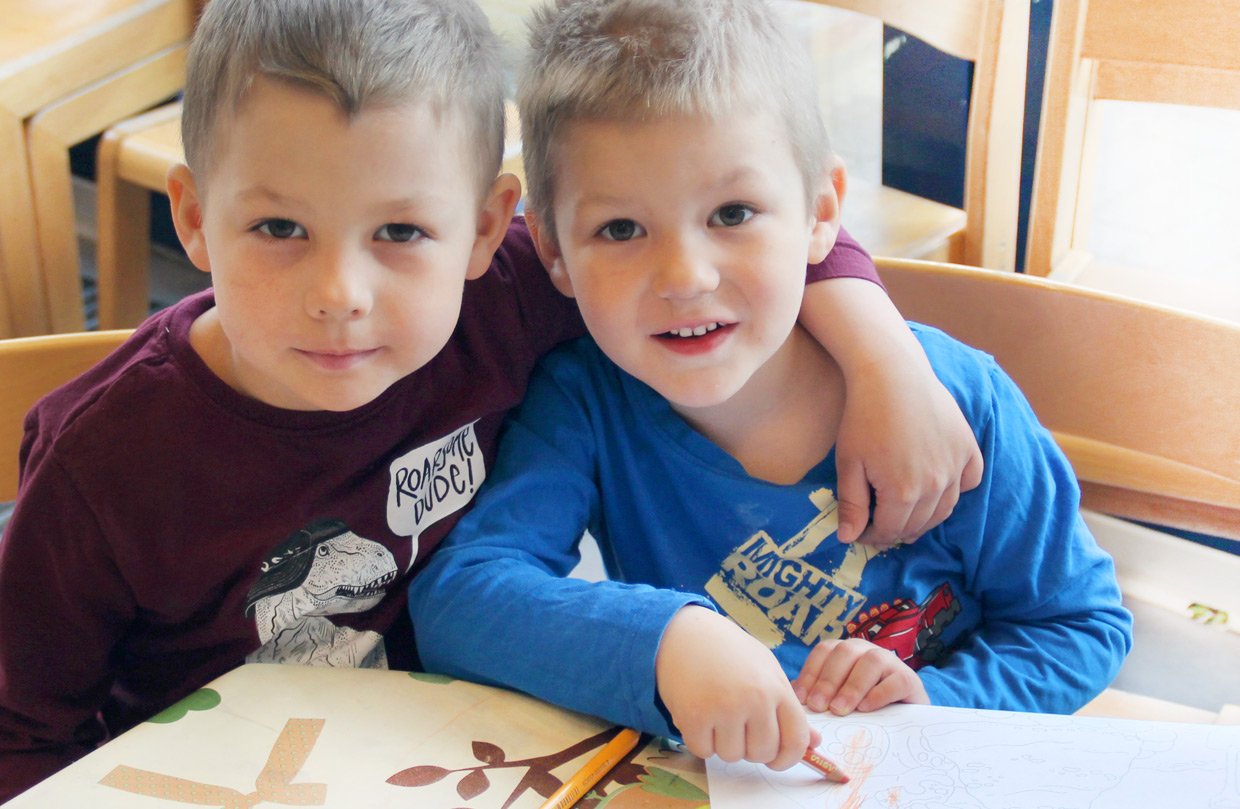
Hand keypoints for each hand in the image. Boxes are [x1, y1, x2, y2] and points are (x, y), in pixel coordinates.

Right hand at [655, 606, 819, 769]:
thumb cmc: (729, 652)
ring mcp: (724, 708)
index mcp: (777, 687)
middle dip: (750, 748)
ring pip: (732, 756)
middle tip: (737, 727)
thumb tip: (814, 743)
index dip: (788, 758)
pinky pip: (703, 751)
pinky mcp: (694, 716)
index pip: (796, 740)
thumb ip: (788, 708)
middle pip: (762, 753)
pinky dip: (700, 741)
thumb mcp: (766, 671)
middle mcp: (755, 699)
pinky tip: (698, 716)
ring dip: (723, 743)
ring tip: (716, 715)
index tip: (776, 759)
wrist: (684, 631)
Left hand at [791, 638, 929, 714]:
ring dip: (852, 686)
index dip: (811, 673)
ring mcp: (890, 662)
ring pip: (871, 661)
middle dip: (828, 680)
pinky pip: (895, 680)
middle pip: (844, 653)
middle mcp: (865, 650)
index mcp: (844, 652)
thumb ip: (817, 693)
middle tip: (819, 706)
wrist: (904, 718)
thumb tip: (792, 696)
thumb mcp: (838, 698)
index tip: (802, 699)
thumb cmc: (862, 706)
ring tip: (840, 710)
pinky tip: (865, 709)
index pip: (823, 652)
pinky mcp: (909, 679)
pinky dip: (879, 694)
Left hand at [835, 362, 982, 545]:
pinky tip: (939, 488)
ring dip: (925, 518)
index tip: (861, 532)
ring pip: (945, 510)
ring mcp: (956, 467)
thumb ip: (852, 504)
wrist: (893, 374)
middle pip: (918, 524)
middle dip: (896, 530)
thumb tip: (849, 539)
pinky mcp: (968, 448)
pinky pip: (970, 481)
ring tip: (908, 516)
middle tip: (881, 526)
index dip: (873, 536)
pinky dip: (957, 490)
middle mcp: (936, 485)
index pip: (890, 531)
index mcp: (903, 493)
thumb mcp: (849, 463)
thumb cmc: (864, 417)